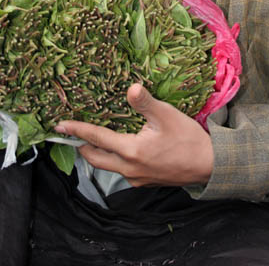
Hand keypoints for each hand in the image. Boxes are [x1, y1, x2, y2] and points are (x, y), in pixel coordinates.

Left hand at [55, 83, 213, 187]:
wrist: (210, 165)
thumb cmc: (188, 139)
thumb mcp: (167, 115)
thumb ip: (145, 102)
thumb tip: (130, 87)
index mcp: (131, 152)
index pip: (96, 139)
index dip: (76, 130)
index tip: (59, 126)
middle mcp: (129, 169)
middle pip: (94, 158)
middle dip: (80, 146)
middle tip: (70, 133)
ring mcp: (136, 178)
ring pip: (107, 167)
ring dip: (96, 153)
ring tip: (91, 138)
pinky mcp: (145, 181)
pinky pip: (121, 171)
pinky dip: (113, 159)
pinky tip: (119, 148)